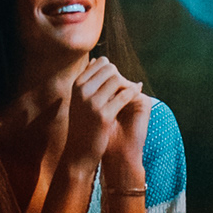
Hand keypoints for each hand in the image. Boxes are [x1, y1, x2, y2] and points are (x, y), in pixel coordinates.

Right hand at [63, 57, 149, 175]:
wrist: (78, 152)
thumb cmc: (82, 125)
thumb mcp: (80, 100)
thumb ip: (89, 81)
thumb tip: (98, 60)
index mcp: (76, 84)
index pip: (101, 62)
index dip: (113, 71)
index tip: (118, 83)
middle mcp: (82, 90)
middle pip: (111, 68)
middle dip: (122, 77)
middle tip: (126, 89)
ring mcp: (92, 103)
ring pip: (118, 80)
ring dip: (128, 86)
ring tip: (130, 95)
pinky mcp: (103, 116)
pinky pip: (125, 96)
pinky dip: (133, 94)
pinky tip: (136, 97)